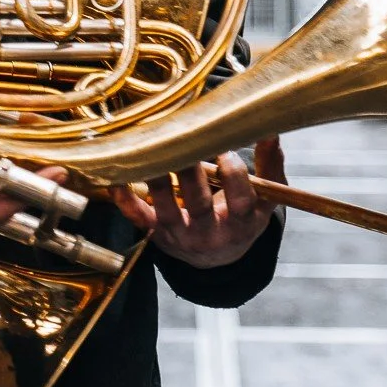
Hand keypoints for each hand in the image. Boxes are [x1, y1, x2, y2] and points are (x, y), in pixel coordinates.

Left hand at [109, 137, 285, 268]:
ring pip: (167, 211)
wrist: (216, 257)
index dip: (234, 178)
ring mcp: (181, 234)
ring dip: (157, 184)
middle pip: (200, 205)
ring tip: (151, 155)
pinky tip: (116, 181)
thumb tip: (269, 128)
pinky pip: (139, 219)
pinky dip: (125, 202)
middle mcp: (211, 233)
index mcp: (241, 223)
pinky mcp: (157, 233)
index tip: (226, 153)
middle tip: (182, 145)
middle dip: (191, 176)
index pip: (241, 202)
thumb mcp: (264, 198)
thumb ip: (270, 164)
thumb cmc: (241, 216)